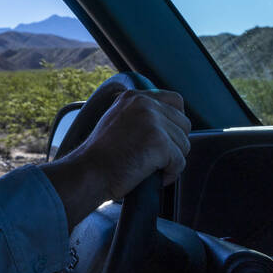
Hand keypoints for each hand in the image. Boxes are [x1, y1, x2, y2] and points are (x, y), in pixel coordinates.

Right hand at [40, 89, 190, 228]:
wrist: (87, 173)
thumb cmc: (100, 157)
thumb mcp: (118, 122)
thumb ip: (141, 116)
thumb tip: (168, 124)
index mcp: (135, 97)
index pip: (176, 101)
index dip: (176, 122)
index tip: (167, 138)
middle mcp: (145, 104)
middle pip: (184, 124)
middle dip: (174, 144)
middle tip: (154, 158)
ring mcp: (153, 122)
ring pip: (184, 145)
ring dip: (171, 161)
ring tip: (148, 168)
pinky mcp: (160, 142)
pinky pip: (180, 162)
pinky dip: (169, 174)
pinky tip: (150, 176)